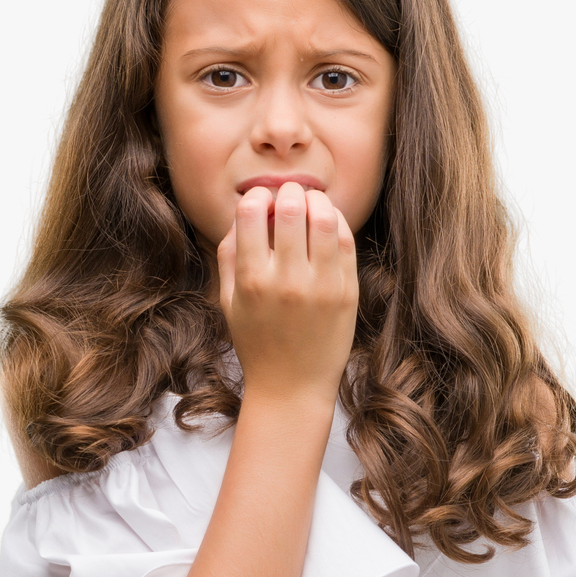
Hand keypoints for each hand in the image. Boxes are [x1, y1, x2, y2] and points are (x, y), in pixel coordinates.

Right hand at [216, 181, 357, 401]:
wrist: (293, 386)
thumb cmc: (256, 341)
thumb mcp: (228, 300)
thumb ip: (228, 255)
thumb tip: (243, 213)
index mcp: (252, 279)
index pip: (251, 212)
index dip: (256, 196)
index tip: (260, 200)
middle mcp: (287, 280)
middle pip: (291, 208)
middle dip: (289, 190)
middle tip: (289, 193)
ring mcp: (321, 286)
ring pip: (325, 219)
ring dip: (317, 200)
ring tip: (312, 201)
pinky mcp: (347, 292)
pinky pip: (346, 242)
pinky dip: (337, 222)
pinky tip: (329, 222)